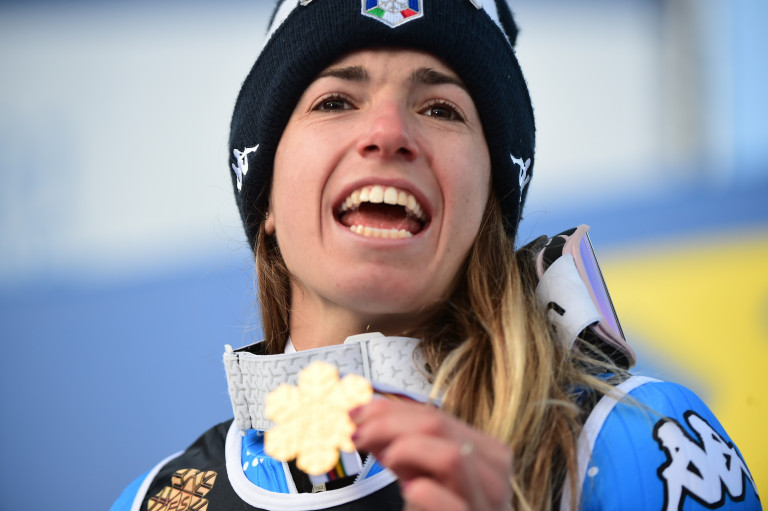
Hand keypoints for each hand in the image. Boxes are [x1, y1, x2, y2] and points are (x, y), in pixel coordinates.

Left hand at [350, 399, 511, 510]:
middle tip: (356, 434)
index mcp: (484, 452)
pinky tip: (408, 491)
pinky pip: (450, 503)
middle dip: (388, 424)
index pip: (434, 414)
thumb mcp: (418, 472)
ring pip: (451, 456)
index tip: (355, 413)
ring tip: (385, 464)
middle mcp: (493, 474)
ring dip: (407, 451)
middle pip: (439, 426)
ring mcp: (486, 503)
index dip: (389, 409)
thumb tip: (361, 414)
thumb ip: (397, 443)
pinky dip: (424, 492)